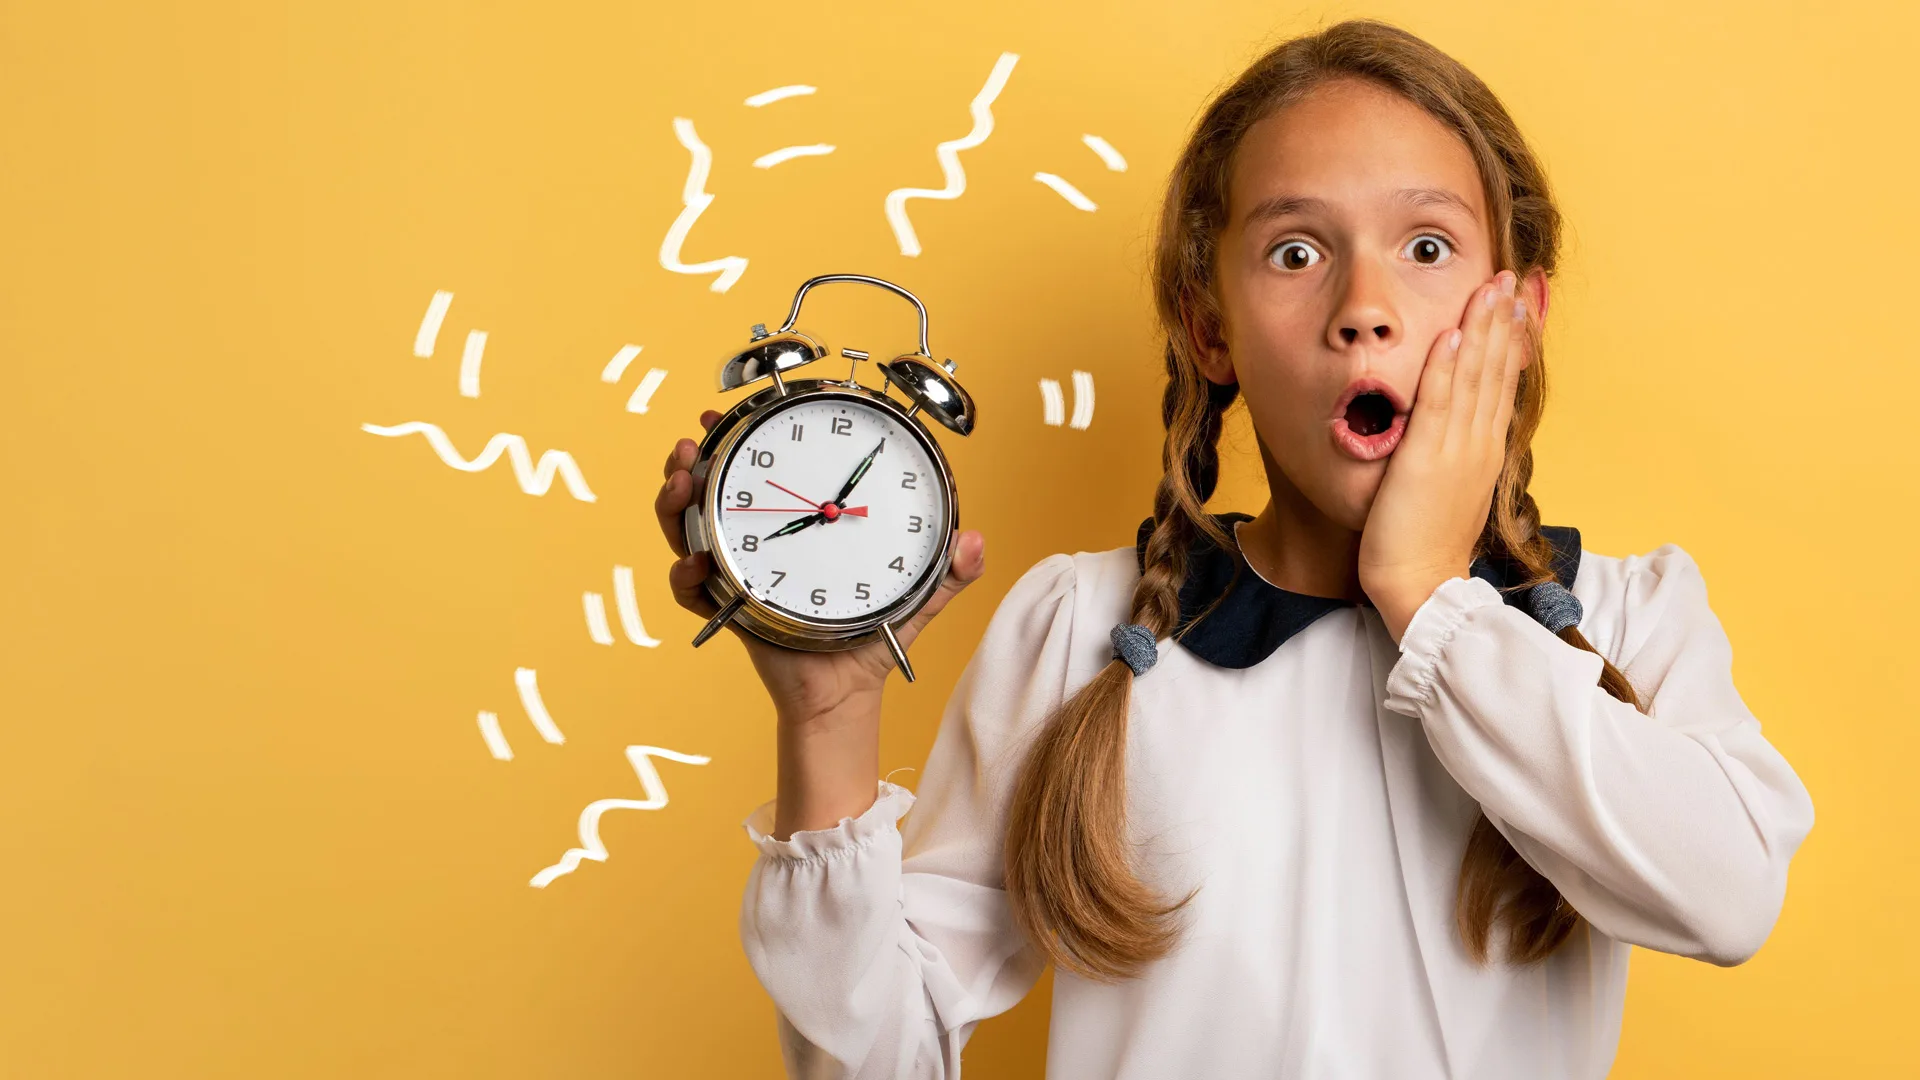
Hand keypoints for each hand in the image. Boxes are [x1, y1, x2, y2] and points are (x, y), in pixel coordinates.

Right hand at [654, 411, 988, 728]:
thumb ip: (950, 569)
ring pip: (688, 529)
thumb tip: (976, 542)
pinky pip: (692, 589)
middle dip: (691, 464)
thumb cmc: (877, 635)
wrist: (847, 693)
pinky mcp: (729, 607)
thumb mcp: (918, 593)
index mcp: (804, 524)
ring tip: (682, 484)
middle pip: (709, 492)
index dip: (739, 440)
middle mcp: (762, 541)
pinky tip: (695, 563)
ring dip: (676, 504)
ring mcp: (740, 571)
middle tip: (692, 448)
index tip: (728, 416)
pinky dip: (685, 575)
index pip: (765, 471)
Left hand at [1359, 270, 1532, 641]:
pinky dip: (1447, 366)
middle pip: (1496, 369)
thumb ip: (1450, 455)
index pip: (1501, 382)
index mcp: (1484, 450)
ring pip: (1475, 377)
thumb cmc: (1424, 545)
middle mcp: (1478, 443)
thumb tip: (1449, 431)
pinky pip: (1439, 403)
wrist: (1420, 587)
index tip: (1517, 301)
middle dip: (1503, 319)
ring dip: (1482, 328)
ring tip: (1492, 287)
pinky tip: (1452, 333)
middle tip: (1512, 276)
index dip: (1510, 339)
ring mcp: (1456, 449)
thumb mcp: (1448, 491)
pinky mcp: (1427, 459)